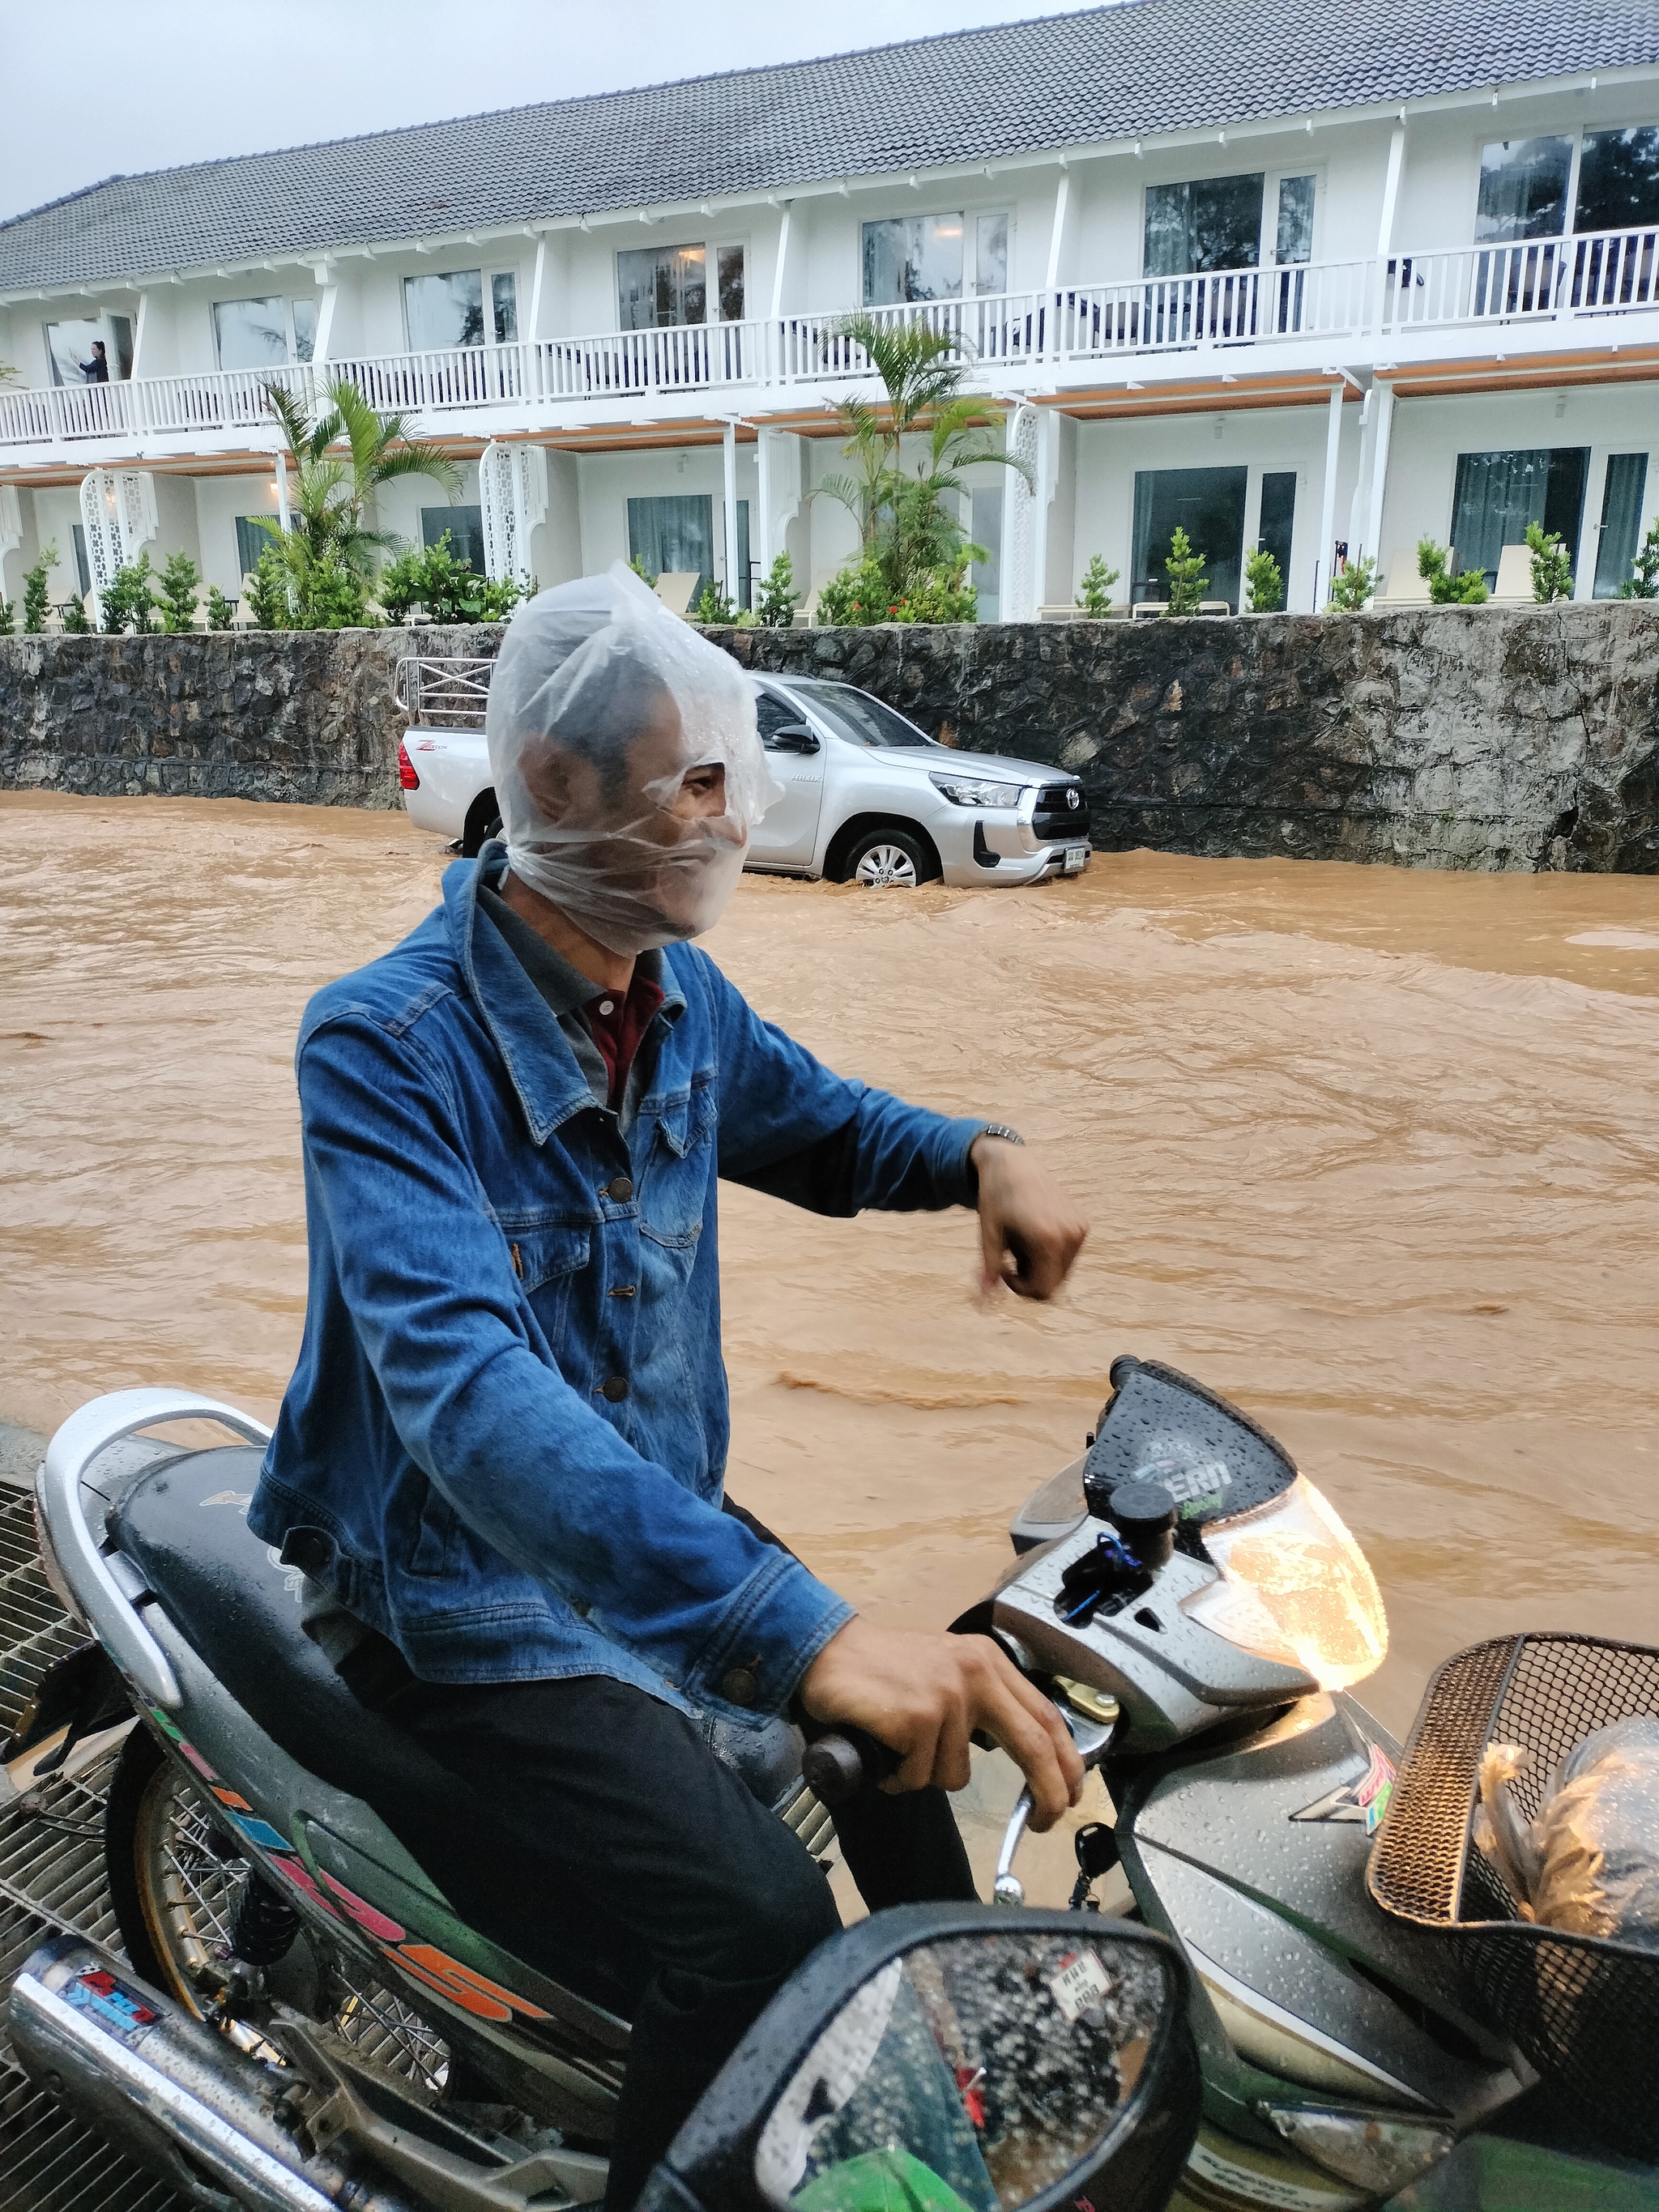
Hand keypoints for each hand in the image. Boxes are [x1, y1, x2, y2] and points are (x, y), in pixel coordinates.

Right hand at [800, 1616, 1083, 1830]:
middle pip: (1032, 1745)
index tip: (1070, 1794)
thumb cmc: (883, 1670)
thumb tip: (1025, 1757)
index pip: (1046, 1715)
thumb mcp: (948, 1673)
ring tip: (899, 1746)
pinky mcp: (917, 1719)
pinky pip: (917, 1777)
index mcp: (989, 1661)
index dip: (1066, 1762)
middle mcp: (976, 1673)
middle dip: (1046, 1793)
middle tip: (1042, 1823)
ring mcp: (947, 1696)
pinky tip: (881, 1749)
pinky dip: (896, 1777)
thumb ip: (984, 1705)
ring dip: (925, 1775)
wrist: (825, 1650)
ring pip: (956, 1775)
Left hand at [971, 1135, 1088, 1299]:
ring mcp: (1079, 1229)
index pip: (1042, 1290)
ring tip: (1022, 1240)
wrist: (1013, 1162)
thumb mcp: (988, 1234)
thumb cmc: (996, 1197)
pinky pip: (1067, 1255)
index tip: (1003, 1267)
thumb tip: (984, 1303)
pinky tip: (1034, 1232)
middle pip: (1054, 1284)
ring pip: (1061, 1271)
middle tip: (1010, 1254)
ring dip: (1040, 1266)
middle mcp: (1070, 1235)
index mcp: (1048, 1240)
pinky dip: (1050, 1253)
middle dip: (1030, 1277)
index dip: (1020, 1288)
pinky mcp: (1083, 1223)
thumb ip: (990, 1270)